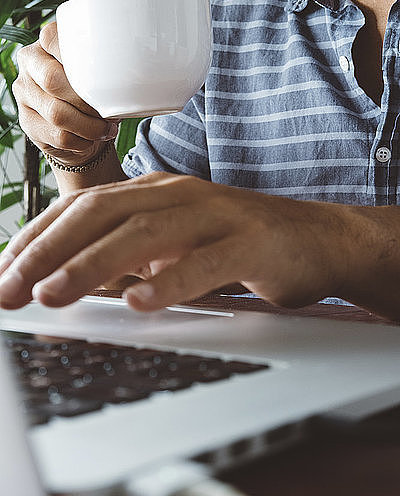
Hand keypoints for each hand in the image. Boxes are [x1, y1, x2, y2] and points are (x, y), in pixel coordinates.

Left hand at [0, 172, 352, 311]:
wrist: (313, 237)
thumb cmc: (235, 243)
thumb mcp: (172, 241)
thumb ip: (126, 252)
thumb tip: (66, 276)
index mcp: (154, 192)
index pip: (82, 207)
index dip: (37, 238)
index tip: (4, 271)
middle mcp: (178, 195)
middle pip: (102, 214)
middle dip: (48, 251)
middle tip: (10, 289)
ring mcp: (215, 215)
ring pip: (145, 234)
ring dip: (93, 265)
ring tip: (54, 295)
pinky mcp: (249, 242)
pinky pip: (204, 262)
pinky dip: (169, 281)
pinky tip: (141, 303)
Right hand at [13, 22, 118, 165]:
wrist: (77, 129)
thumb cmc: (91, 95)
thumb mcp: (98, 74)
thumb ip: (104, 67)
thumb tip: (132, 76)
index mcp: (46, 44)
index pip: (52, 39)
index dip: (78, 59)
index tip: (102, 77)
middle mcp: (30, 64)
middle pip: (53, 80)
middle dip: (88, 102)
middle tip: (109, 112)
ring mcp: (23, 93)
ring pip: (57, 113)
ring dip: (89, 127)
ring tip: (105, 128)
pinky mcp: (26, 122)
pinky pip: (58, 135)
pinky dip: (82, 141)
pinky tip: (90, 138)